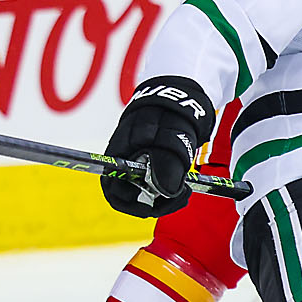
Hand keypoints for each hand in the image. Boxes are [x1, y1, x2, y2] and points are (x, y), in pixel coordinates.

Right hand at [101, 77, 216, 217]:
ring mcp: (137, 163)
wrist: (179, 95)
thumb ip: (166, 168)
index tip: (158, 205)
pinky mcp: (150, 163)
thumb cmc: (169, 114)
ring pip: (148, 191)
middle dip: (158, 202)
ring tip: (186, 188)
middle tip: (182, 195)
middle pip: (134, 196)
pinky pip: (157, 183)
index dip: (134, 205)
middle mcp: (125, 164)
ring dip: (167, 195)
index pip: (116, 194)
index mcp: (120, 158)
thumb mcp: (170, 141)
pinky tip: (185, 181)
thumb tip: (166, 193)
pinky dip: (171, 186)